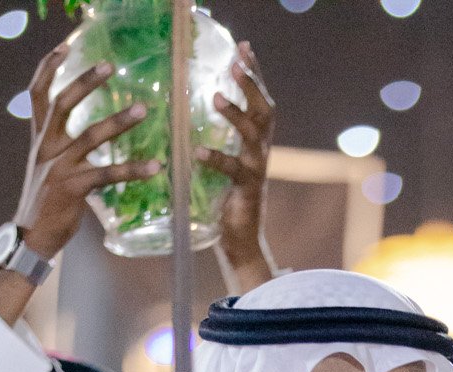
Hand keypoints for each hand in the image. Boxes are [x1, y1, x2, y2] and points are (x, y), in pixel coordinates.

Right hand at [13, 44, 162, 261]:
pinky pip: (107, 174)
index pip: (38, 93)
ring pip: (90, 136)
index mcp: (39, 139)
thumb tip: (86, 134)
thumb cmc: (45, 202)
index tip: (64, 47)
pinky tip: (154, 167)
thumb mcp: (47, 166)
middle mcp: (46, 147)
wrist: (32, 236)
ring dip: (118, 122)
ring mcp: (59, 167)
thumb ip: (61, 146)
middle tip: (111, 66)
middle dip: (86, 82)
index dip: (48, 68)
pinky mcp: (73, 188)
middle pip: (62, 103)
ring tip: (142, 110)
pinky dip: (132, 170)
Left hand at [204, 43, 278, 296]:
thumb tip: (187, 112)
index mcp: (256, 143)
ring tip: (214, 96)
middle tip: (235, 62)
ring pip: (253, 134)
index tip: (244, 47)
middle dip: (251, 84)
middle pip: (264, 110)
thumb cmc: (226, 201)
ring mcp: (256, 170)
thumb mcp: (221, 163)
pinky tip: (197, 150)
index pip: (259, 100)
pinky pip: (233, 170)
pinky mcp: (247, 191)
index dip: (254, 74)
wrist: (241, 243)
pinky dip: (216, 159)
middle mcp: (261, 152)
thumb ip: (213, 138)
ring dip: (235, 113)